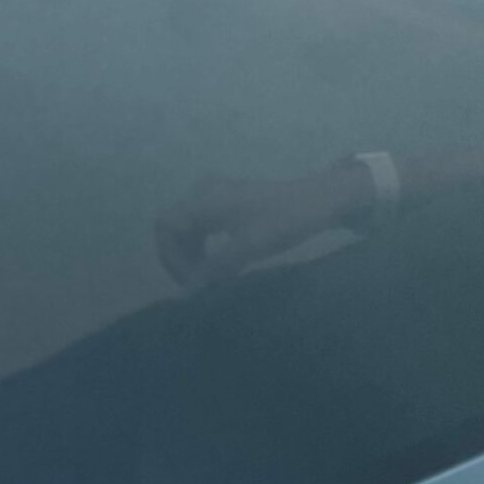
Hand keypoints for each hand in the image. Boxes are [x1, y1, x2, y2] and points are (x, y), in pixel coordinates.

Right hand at [156, 166, 369, 289]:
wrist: (318, 200)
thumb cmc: (284, 220)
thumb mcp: (248, 248)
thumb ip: (216, 268)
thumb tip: (190, 290)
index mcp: (205, 199)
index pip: (165, 225)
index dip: (169, 257)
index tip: (188, 282)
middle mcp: (205, 192)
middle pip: (173, 226)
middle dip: (179, 258)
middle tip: (197, 286)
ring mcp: (217, 196)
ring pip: (187, 227)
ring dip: (192, 254)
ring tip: (208, 280)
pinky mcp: (229, 203)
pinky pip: (204, 226)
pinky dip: (205, 247)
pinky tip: (220, 266)